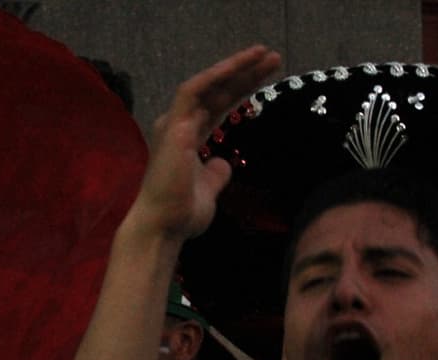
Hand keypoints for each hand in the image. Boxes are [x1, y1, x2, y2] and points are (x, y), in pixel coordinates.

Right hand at [129, 45, 280, 241]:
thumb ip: (216, 174)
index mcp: (186, 137)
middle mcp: (178, 125)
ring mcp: (175, 123)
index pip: (218, 105)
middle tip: (274, 57)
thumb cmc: (182, 213)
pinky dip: (215, 75)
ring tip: (264, 54)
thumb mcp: (208, 190)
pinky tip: (238, 64)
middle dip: (245, 73)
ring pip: (207, 84)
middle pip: (217, 91)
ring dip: (236, 67)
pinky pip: (193, 90)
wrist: (163, 227)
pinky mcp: (174, 125)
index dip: (241, 89)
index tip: (267, 77)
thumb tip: (224, 163)